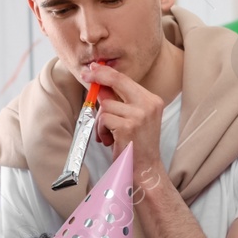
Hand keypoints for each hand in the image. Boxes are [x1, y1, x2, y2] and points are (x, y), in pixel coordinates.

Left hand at [88, 62, 165, 178]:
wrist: (146, 169)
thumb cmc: (137, 145)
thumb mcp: (132, 119)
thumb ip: (119, 102)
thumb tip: (100, 86)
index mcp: (152, 100)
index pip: (126, 79)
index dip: (106, 72)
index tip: (93, 68)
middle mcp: (148, 105)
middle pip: (117, 81)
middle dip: (98, 77)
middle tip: (85, 75)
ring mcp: (139, 115)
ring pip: (106, 105)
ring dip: (101, 121)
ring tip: (109, 134)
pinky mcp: (128, 127)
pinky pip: (103, 119)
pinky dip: (101, 131)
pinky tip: (109, 140)